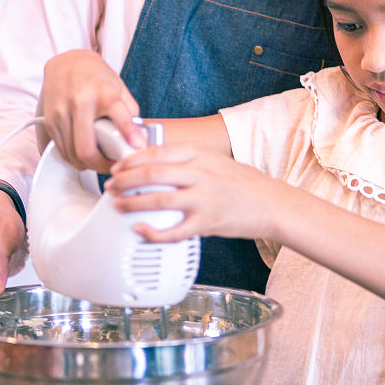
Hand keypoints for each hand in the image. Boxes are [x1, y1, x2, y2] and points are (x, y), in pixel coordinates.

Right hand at [38, 49, 143, 170]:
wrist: (67, 62)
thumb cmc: (97, 77)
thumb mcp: (120, 88)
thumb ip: (130, 112)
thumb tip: (139, 139)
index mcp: (104, 93)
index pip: (118, 113)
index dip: (128, 131)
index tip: (137, 145)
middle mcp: (80, 102)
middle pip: (86, 148)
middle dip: (99, 165)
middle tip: (110, 166)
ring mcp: (61, 112)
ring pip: (71, 153)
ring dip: (85, 164)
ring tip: (97, 161)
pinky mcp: (49, 120)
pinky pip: (60, 149)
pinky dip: (72, 157)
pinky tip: (82, 154)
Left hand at [105, 144, 287, 242]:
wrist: (273, 204)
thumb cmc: (244, 183)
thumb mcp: (216, 161)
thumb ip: (189, 160)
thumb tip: (155, 163)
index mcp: (201, 156)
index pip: (158, 152)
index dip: (132, 159)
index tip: (117, 166)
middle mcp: (201, 174)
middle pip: (153, 173)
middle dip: (125, 180)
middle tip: (111, 186)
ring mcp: (205, 199)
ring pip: (159, 199)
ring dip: (133, 203)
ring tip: (119, 205)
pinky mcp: (208, 222)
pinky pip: (175, 230)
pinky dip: (154, 232)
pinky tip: (141, 232)